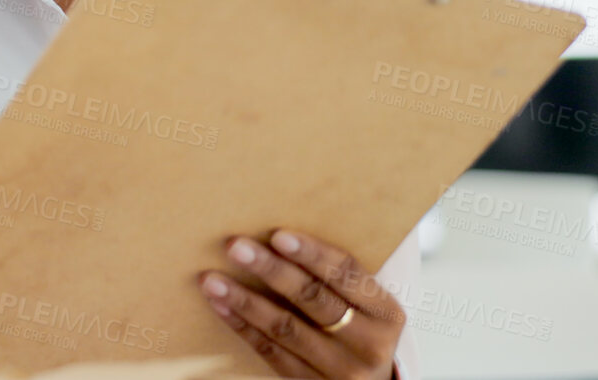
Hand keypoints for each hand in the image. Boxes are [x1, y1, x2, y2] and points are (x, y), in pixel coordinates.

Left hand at [198, 228, 404, 378]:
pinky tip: (219, 306)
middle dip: (271, 270)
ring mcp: (340, 369)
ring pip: (286, 329)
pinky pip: (271, 353)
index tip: (278, 235)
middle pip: (314, 299)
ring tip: (212, 279)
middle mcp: (368, 343)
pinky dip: (242, 326)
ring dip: (245, 300)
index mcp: (386, 313)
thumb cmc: (361, 328)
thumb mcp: (367, 305)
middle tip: (236, 247)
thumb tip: (279, 232)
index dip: (313, 253)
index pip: (348, 274)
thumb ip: (338, 277)